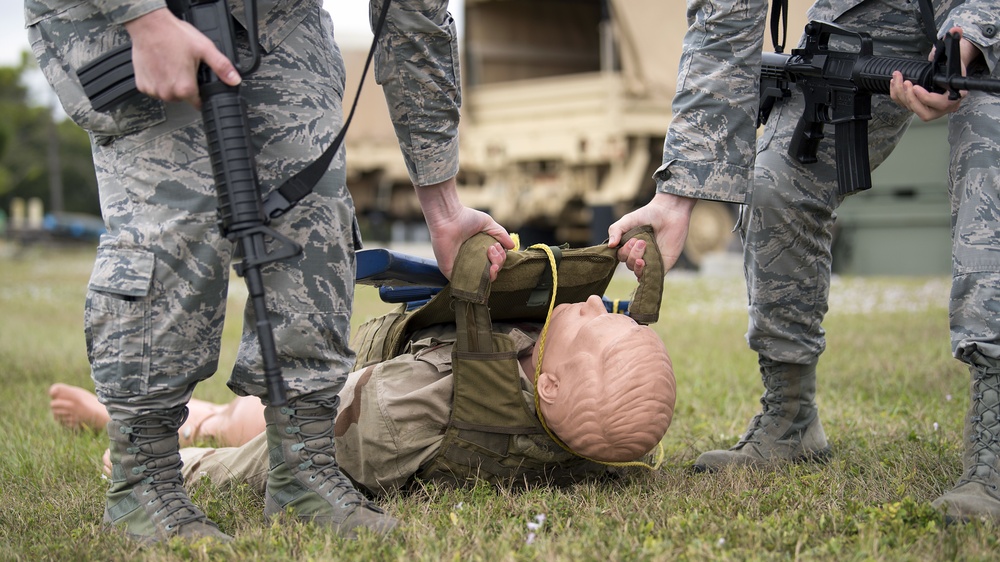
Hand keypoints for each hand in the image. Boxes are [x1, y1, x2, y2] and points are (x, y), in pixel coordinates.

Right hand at [124, 8, 241, 107]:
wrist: (149, 25)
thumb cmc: (174, 35)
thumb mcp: (204, 49)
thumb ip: (221, 66)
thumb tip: (234, 79)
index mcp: (185, 88)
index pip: (198, 103)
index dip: (202, 94)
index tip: (199, 83)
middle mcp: (168, 93)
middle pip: (183, 97)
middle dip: (185, 85)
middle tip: (184, 66)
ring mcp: (153, 90)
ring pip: (168, 93)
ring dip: (171, 83)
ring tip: (171, 64)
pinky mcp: (142, 85)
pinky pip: (154, 88)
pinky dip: (158, 80)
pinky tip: (160, 66)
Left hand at [414, 177, 514, 280]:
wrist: (449, 217)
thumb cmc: (466, 217)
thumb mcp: (488, 224)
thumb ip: (501, 235)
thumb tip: (512, 247)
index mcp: (479, 252)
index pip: (494, 263)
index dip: (500, 258)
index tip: (495, 247)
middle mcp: (471, 261)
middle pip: (490, 273)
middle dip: (498, 263)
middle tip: (491, 250)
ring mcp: (461, 267)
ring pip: (480, 281)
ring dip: (492, 273)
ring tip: (491, 261)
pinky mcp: (451, 271)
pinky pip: (464, 284)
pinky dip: (477, 282)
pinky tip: (485, 271)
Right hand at [607, 192, 695, 276]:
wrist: (670, 212)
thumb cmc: (648, 214)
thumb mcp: (628, 220)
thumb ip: (616, 230)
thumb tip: (610, 246)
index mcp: (629, 247)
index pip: (622, 257)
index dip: (625, 251)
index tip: (633, 240)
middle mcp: (639, 256)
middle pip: (629, 264)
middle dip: (633, 255)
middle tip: (642, 242)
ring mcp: (650, 262)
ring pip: (639, 273)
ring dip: (638, 266)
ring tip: (644, 253)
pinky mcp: (662, 265)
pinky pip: (653, 277)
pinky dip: (648, 276)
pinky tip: (647, 267)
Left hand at [889, 27, 979, 121]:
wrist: (947, 69)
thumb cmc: (951, 63)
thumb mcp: (953, 52)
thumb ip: (954, 40)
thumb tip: (956, 30)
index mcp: (954, 95)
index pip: (941, 103)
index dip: (926, 98)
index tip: (915, 87)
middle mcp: (943, 106)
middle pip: (925, 113)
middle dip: (911, 99)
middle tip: (905, 83)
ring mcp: (930, 108)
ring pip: (912, 110)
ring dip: (901, 95)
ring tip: (898, 78)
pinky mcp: (918, 106)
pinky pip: (905, 105)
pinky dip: (896, 96)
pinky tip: (894, 83)